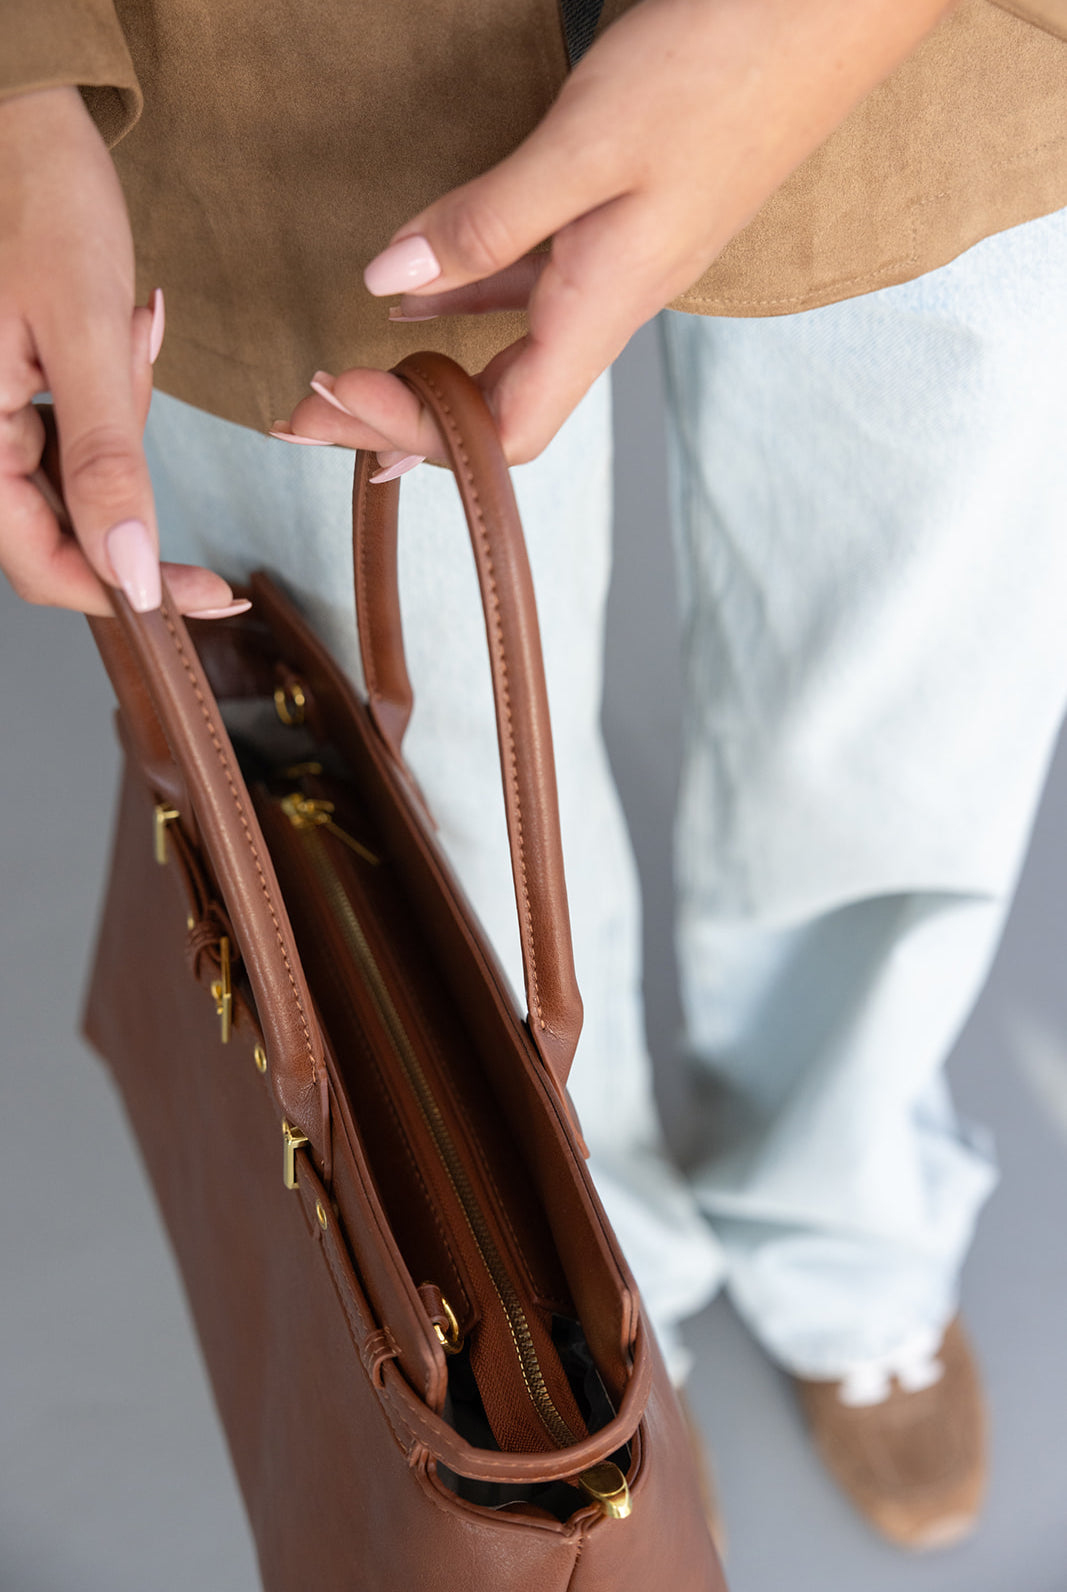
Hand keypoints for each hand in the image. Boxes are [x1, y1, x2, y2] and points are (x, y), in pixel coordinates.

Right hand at [0, 85, 244, 617]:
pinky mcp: (13, 395)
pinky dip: (113, 401)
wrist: (26, 125)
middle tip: (156, 395)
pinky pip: (74, 436)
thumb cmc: (43, 203)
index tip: (204, 596)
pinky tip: (120, 334)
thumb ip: (106, 462)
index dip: (123, 591)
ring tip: (123, 332)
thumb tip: (131, 574)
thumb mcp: (86, 338)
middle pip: (61, 531)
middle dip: (131, 495)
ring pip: (76, 483)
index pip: (43, 565)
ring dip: (122, 428)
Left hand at [278, 0, 955, 472]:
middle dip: (400, 419)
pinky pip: (530, 285)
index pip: (501, 426)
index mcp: (605, 304)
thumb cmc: (727, 63)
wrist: (828, 6)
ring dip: (426, 371)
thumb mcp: (589, 143)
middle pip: (496, 406)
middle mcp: (611, 303)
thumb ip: (487, 222)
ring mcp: (618, 264)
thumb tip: (389, 284)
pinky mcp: (622, 219)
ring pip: (509, 352)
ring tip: (351, 378)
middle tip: (309, 414)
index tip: (329, 403)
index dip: (415, 433)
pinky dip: (467, 298)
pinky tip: (423, 292)